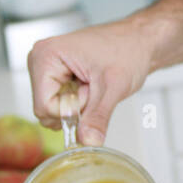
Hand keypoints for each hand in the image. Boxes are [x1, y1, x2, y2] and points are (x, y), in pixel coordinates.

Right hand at [28, 17, 152, 144]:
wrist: (140, 41)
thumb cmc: (128, 49)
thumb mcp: (114, 86)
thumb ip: (98, 116)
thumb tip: (87, 142)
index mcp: (46, 55)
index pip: (43, 106)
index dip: (70, 111)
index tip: (91, 93)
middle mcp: (41, 60)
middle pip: (46, 110)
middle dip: (75, 108)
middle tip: (94, 87)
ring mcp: (48, 69)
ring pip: (55, 110)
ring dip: (78, 106)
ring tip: (93, 84)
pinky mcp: (57, 76)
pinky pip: (62, 104)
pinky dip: (80, 102)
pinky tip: (90, 85)